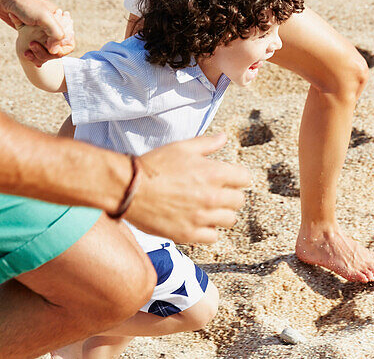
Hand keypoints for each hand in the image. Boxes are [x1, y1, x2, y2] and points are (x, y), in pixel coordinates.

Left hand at [15, 12, 71, 60]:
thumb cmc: (27, 4)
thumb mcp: (45, 18)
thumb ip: (56, 34)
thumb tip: (55, 51)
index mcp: (58, 20)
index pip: (65, 40)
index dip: (58, 48)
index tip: (47, 48)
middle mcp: (49, 24)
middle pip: (53, 45)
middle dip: (44, 51)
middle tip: (32, 45)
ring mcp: (37, 27)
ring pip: (41, 46)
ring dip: (36, 52)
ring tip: (27, 50)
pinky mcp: (25, 29)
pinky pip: (30, 42)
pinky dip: (29, 49)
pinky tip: (26, 53)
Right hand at [126, 133, 250, 243]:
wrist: (129, 188)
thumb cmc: (154, 165)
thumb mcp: (182, 147)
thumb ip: (207, 144)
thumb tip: (224, 137)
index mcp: (213, 173)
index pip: (244, 178)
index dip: (238, 178)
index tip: (230, 179)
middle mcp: (211, 196)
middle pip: (239, 201)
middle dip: (230, 196)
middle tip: (217, 194)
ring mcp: (200, 217)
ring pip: (229, 220)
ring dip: (222, 214)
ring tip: (208, 209)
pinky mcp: (188, 234)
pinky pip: (213, 237)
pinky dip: (209, 231)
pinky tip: (198, 222)